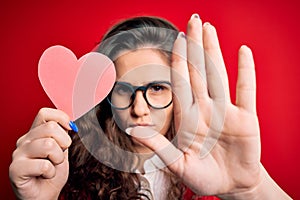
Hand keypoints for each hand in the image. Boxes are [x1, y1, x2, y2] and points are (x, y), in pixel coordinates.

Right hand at [9, 108, 71, 199]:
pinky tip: (45, 174)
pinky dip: (50, 172)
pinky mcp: (15, 169)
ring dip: (57, 159)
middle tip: (59, 156)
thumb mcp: (61, 150)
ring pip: (49, 145)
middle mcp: (25, 140)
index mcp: (35, 133)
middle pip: (51, 128)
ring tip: (52, 166)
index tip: (70, 129)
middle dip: (64, 143)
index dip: (61, 117)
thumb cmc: (52, 173)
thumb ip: (63, 135)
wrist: (45, 195)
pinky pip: (43, 164)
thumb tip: (70, 124)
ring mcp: (18, 154)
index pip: (45, 113)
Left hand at [129, 15, 288, 198]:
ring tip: (209, 28)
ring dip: (214, 51)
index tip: (176, 39)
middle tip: (192, 20)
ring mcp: (227, 112)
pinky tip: (243, 52)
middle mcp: (206, 109)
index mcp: (188, 118)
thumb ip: (158, 146)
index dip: (179, 61)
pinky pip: (246, 91)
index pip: (181, 83)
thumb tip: (132, 131)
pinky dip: (246, 72)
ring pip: (219, 75)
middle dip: (195, 46)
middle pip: (199, 72)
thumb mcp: (177, 164)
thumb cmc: (202, 176)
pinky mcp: (247, 119)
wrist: (230, 186)